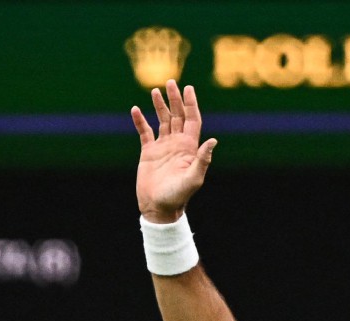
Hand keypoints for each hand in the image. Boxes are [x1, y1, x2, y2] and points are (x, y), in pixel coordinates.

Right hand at [130, 80, 217, 222]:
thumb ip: (203, 159)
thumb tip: (214, 140)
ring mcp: (163, 147)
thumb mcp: (193, 178)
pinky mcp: (148, 153)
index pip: (192, 120)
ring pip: (162, 121)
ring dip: (160, 106)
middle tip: (171, 82)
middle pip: (178, 116)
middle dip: (175, 99)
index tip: (188, 88)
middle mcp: (177, 144)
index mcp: (189, 147)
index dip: (191, 104)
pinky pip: (144, 133)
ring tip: (155, 91)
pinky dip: (140, 121)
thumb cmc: (178, 196)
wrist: (159, 208)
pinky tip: (135, 109)